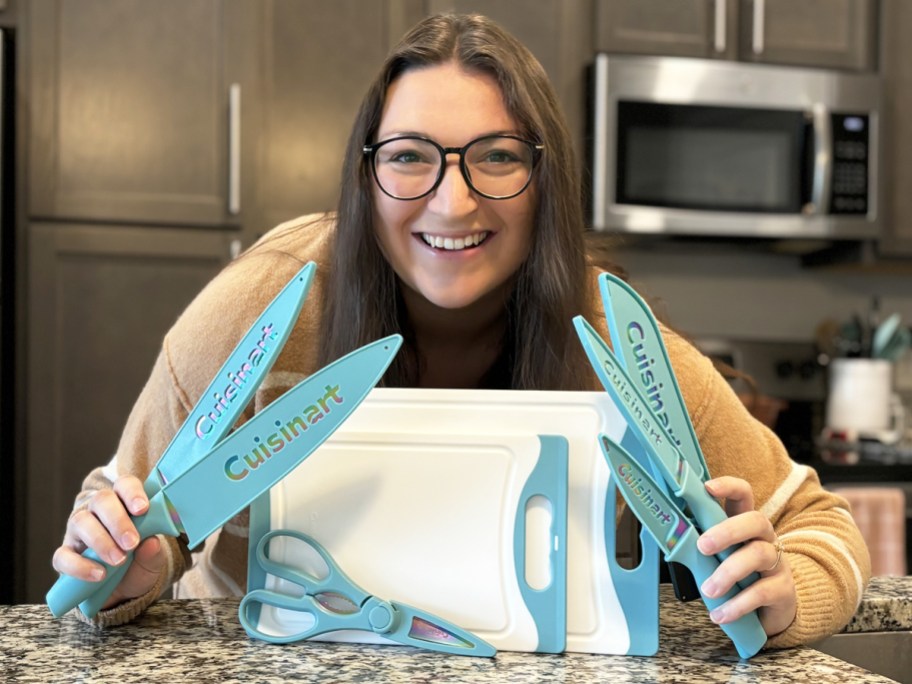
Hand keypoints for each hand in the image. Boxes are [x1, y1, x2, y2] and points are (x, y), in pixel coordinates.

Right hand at [52, 475, 164, 610]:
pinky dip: (80, 566)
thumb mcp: (152, 561)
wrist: (123, 592)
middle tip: (131, 543)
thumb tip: (151, 543)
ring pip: (81, 521)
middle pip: (101, 500)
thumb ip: (153, 552)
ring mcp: (78, 532)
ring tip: (119, 560)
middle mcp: (98, 512)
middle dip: (118, 520)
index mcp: (123, 504)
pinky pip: (63, 556)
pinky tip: (99, 575)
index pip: (124, 485)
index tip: (143, 509)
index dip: (132, 493)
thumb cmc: (139, 565)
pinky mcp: (65, 555)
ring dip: (100, 541)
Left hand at [695, 476, 796, 637]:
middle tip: (702, 546)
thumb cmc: (740, 575)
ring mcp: (778, 563)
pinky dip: (737, 604)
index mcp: (746, 525)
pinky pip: (762, 592)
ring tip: (708, 590)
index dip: (729, 487)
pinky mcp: (783, 589)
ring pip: (759, 555)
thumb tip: (669, 537)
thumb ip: (702, 545)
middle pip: (756, 521)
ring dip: (728, 572)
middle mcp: (765, 538)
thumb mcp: (721, 557)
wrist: (774, 608)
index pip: (744, 495)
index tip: (707, 487)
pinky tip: (720, 614)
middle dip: (727, 531)